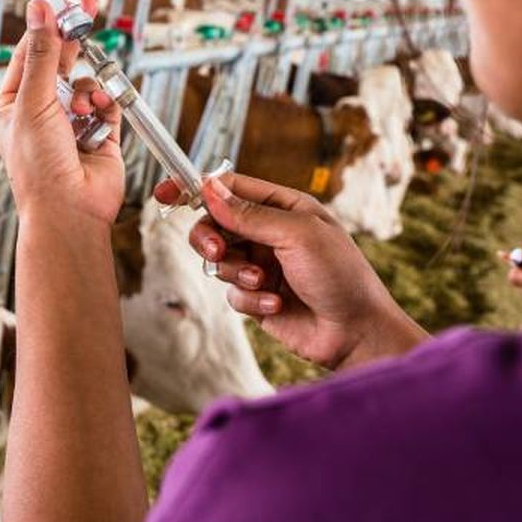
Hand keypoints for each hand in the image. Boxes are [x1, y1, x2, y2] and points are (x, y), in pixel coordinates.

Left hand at [0, 0, 123, 225]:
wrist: (70, 211)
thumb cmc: (39, 167)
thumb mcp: (35, 102)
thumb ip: (43, 54)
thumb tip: (39, 11)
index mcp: (14, 106)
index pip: (29, 55)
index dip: (44, 25)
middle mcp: (42, 114)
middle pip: (60, 64)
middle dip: (73, 41)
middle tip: (87, 7)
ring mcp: (72, 124)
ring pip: (88, 83)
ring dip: (90, 87)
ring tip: (87, 103)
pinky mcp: (100, 135)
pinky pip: (108, 104)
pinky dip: (107, 103)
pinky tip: (101, 112)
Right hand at [157, 173, 427, 370]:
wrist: (356, 333)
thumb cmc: (340, 276)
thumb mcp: (297, 235)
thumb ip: (249, 214)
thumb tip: (209, 188)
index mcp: (284, 207)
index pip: (230, 188)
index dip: (197, 189)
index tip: (166, 193)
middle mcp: (270, 233)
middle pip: (215, 224)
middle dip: (210, 238)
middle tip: (216, 252)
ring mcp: (263, 265)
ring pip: (219, 261)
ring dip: (237, 273)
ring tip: (265, 284)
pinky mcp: (258, 297)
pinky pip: (232, 293)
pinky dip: (250, 299)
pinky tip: (277, 305)